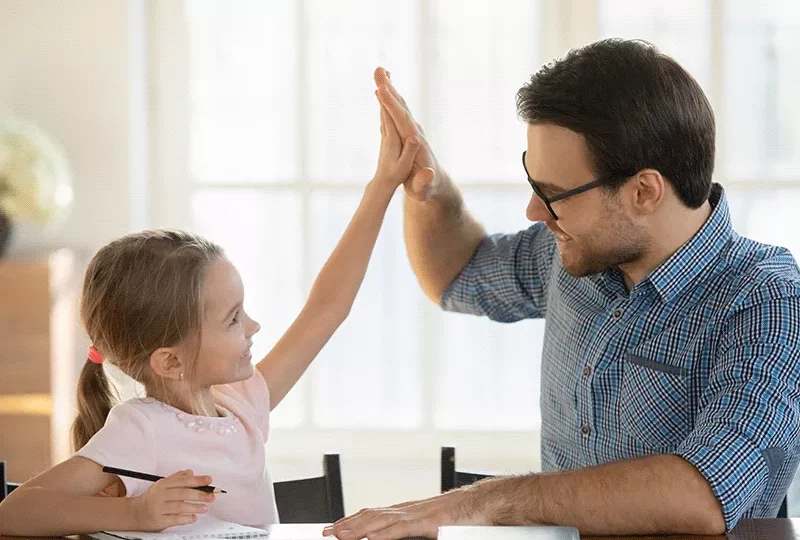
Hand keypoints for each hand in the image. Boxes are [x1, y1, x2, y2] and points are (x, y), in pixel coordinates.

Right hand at [129, 469, 214, 530]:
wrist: (134, 513)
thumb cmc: (152, 498)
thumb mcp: (162, 485)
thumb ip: (177, 478)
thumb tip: (190, 472)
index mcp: (163, 484)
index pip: (183, 481)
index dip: (197, 480)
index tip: (209, 480)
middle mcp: (160, 495)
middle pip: (183, 493)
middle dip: (199, 494)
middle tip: (211, 496)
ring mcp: (159, 508)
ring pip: (180, 506)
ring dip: (195, 507)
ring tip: (205, 508)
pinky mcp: (158, 520)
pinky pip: (174, 519)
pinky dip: (186, 518)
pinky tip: (193, 517)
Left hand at [322, 488, 488, 539]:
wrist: (488, 503)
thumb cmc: (466, 517)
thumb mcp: (435, 526)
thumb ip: (415, 530)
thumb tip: (397, 535)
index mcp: (409, 512)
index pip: (374, 514)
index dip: (352, 520)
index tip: (335, 527)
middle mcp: (410, 509)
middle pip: (371, 515)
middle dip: (347, 524)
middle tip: (326, 532)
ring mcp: (419, 514)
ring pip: (381, 520)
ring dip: (357, 528)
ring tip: (339, 535)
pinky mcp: (430, 522)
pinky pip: (402, 529)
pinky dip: (383, 534)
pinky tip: (370, 539)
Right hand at [374, 67, 439, 200]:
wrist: (435, 185)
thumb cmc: (427, 190)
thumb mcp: (424, 190)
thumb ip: (424, 183)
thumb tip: (427, 173)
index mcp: (417, 144)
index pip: (403, 121)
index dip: (392, 106)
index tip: (381, 91)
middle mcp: (415, 133)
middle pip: (401, 107)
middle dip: (390, 89)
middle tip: (379, 70)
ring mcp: (412, 131)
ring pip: (400, 106)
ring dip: (390, 89)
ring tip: (380, 72)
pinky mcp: (408, 131)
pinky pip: (397, 112)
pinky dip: (390, 99)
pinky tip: (383, 89)